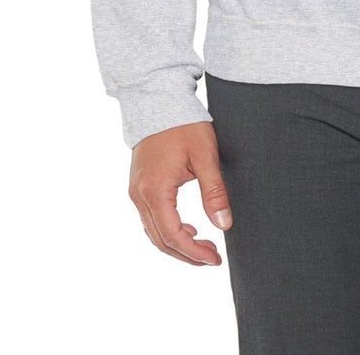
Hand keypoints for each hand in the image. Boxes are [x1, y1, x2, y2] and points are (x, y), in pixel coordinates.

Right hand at [128, 120, 232, 264]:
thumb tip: (224, 225)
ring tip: (204, 246)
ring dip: (177, 244)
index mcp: (155, 190)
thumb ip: (214, 192)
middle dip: (186, 255)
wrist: (158, 100)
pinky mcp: (138, 186)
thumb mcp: (205, 155)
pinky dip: (167, 230)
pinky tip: (187, 229)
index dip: (194, 253)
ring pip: (153, 233)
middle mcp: (139, 195)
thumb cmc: (184, 124)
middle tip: (212, 258)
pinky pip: (150, 219)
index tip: (215, 259)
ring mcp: (136, 191)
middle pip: (160, 240)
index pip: (173, 235)